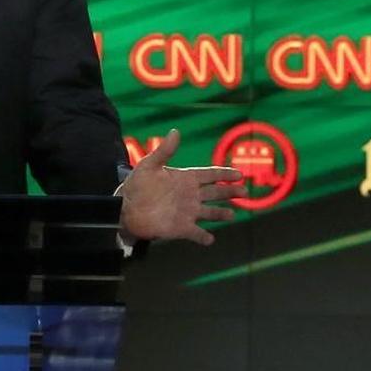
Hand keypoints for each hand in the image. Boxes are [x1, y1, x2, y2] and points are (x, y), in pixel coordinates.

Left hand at [119, 129, 246, 245]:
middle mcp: (189, 195)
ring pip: (210, 213)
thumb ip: (164, 151)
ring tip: (232, 214)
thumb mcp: (149, 165)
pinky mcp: (180, 228)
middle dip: (230, 191)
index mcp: (185, 179)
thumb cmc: (136, 185)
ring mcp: (186, 212)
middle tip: (245, 191)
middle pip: (215, 192)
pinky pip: (196, 233)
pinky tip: (210, 239)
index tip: (239, 174)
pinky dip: (203, 237)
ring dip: (221, 213)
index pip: (210, 175)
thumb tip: (175, 131)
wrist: (125, 208)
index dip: (225, 174)